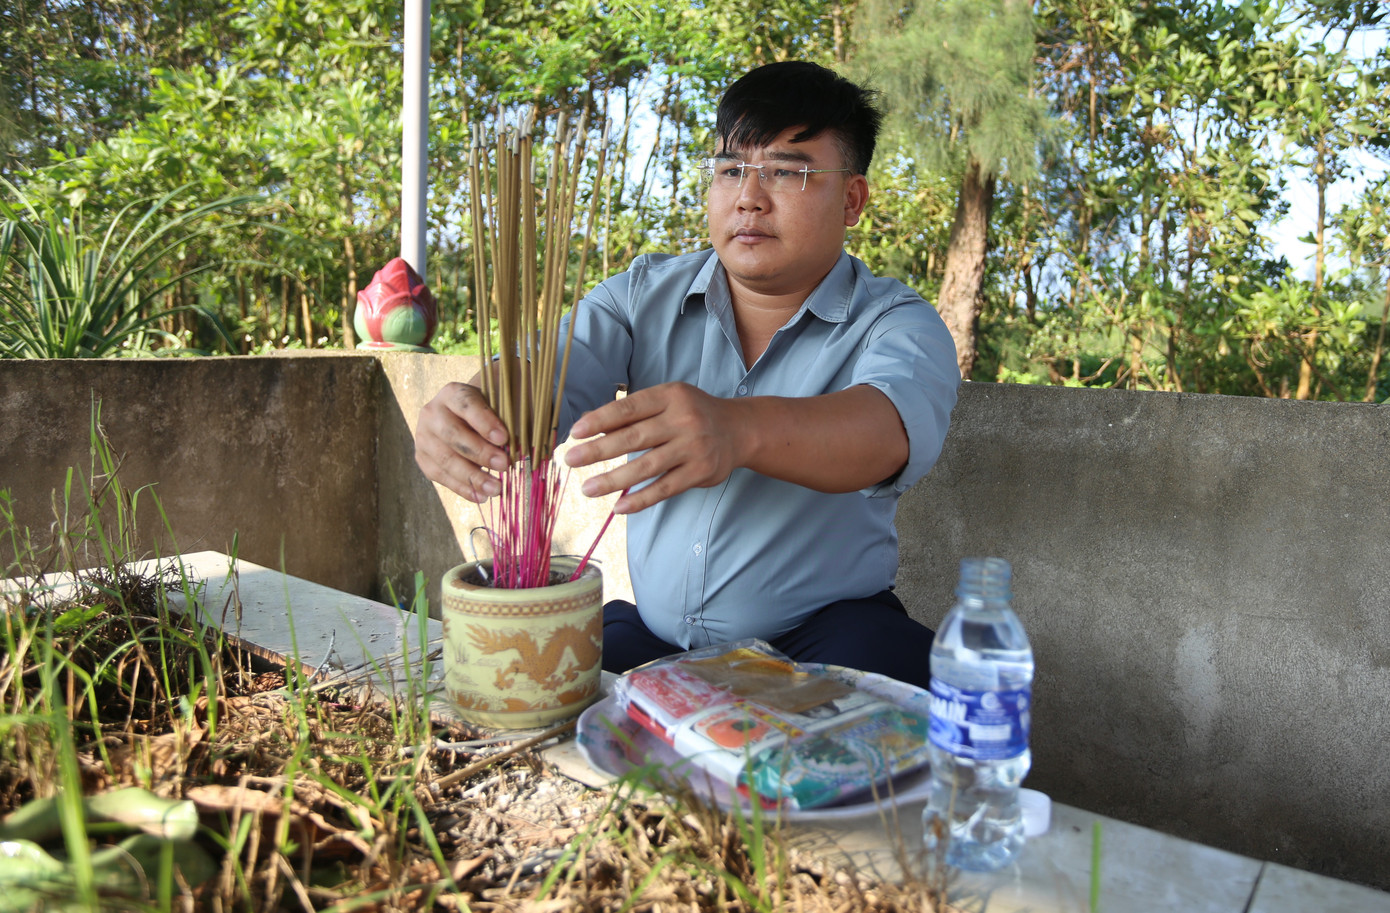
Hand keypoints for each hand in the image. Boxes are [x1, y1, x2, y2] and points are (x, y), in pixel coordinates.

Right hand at [414, 381, 512, 501]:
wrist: (462, 417)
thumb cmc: (489, 411)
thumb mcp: (499, 408)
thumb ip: (509, 424)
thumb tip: (521, 452)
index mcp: (452, 393)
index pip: (466, 405)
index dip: (484, 422)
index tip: (504, 438)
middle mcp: (432, 413)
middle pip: (453, 435)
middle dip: (480, 453)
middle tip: (505, 465)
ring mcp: (424, 437)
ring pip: (446, 460)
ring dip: (473, 477)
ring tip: (496, 489)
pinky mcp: (423, 458)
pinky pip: (441, 476)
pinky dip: (463, 488)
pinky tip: (481, 496)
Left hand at [563, 382, 745, 513]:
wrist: (739, 429)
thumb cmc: (692, 413)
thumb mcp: (666, 401)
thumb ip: (631, 413)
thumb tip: (587, 424)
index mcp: (670, 396)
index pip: (629, 408)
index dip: (600, 420)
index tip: (575, 433)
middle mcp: (684, 419)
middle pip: (634, 437)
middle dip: (599, 450)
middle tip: (570, 460)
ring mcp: (694, 446)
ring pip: (647, 466)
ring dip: (614, 480)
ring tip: (588, 488)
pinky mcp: (701, 471)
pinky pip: (665, 488)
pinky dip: (641, 499)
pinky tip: (619, 506)